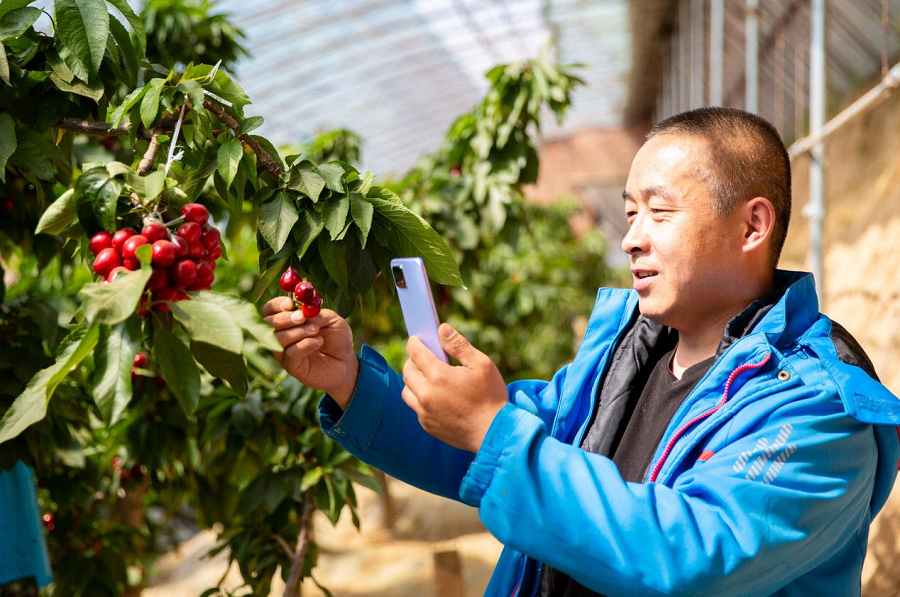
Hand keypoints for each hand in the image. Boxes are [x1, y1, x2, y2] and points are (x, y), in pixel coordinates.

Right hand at [262, 296, 358, 408]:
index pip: (269, 310)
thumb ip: (316, 313)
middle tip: (302, 318)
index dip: (277, 305)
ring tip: (316, 330)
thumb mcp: (331, 319)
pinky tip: (318, 342)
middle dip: (284, 318)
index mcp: (287, 320)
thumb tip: (302, 311)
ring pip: (278, 339)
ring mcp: (284, 352)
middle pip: (268, 324)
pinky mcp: (292, 366)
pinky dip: (305, 344)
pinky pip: (290, 353)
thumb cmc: (336, 338)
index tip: (290, 304)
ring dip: (298, 331)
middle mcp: (280, 336)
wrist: (346, 361)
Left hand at [402, 323, 507, 452]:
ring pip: (407, 390)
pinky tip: (436, 396)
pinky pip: (416, 407)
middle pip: (407, 371)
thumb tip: (441, 329)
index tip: (416, 339)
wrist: (494, 433)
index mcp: (438, 376)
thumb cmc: (491, 396)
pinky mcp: (427, 425)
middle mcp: (426, 394)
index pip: (416, 353)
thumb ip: (459, 345)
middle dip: (413, 361)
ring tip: (428, 377)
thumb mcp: (481, 364)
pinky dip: (420, 398)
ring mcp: (425, 412)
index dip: (415, 343)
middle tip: (424, 357)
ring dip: (413, 380)